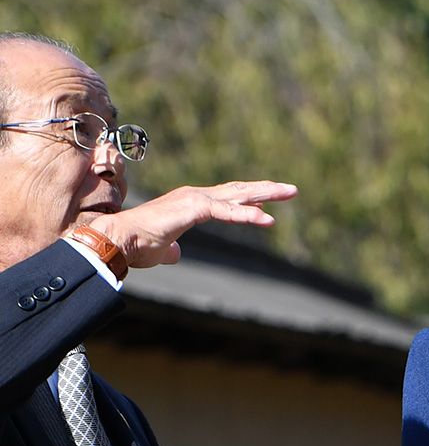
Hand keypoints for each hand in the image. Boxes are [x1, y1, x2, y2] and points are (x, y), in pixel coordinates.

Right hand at [90, 180, 296, 267]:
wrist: (119, 240)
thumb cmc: (137, 246)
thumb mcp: (163, 250)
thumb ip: (173, 250)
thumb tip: (177, 255)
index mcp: (191, 204)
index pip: (228, 199)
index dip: (250, 201)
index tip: (271, 205)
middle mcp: (195, 196)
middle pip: (239, 191)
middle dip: (266, 190)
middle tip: (291, 190)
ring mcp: (194, 199)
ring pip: (237, 195)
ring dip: (265, 195)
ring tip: (289, 194)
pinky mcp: (192, 208)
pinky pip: (225, 211)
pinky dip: (246, 214)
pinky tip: (267, 219)